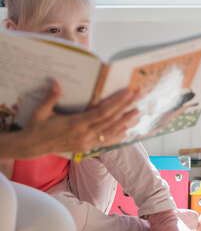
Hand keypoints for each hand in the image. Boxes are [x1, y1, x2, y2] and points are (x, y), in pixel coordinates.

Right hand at [13, 80, 140, 157]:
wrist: (32, 146)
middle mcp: (84, 134)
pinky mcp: (86, 148)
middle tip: (138, 96)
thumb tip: (56, 82)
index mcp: (75, 124)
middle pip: (110, 120)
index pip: (101, 112)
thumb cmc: (37, 126)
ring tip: (138, 112)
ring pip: (111, 132)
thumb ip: (50, 97)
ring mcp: (86, 143)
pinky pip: (105, 142)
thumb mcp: (40, 111)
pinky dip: (117, 135)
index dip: (116, 103)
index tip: (127, 92)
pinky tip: (127, 130)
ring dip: (126, 121)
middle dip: (126, 108)